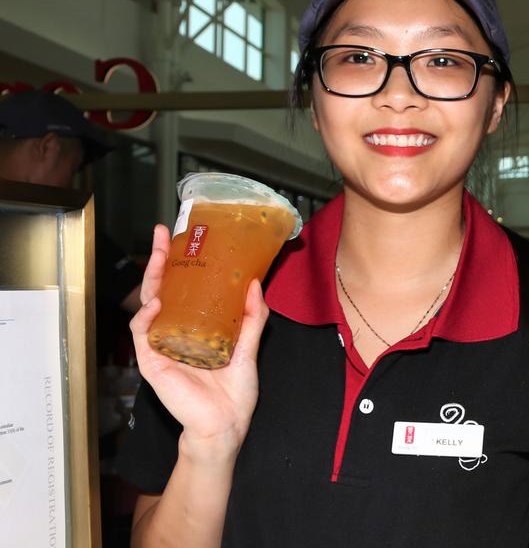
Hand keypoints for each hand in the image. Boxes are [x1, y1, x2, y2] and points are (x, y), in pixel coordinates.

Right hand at [129, 225, 268, 456]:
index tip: (181, 238)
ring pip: (148, 305)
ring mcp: (161, 345)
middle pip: (161, 290)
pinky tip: (157, 301)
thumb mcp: (248, 347)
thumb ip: (252, 318)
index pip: (182, 290)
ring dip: (151, 279)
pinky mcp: (152, 362)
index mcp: (194, 327)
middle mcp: (174, 332)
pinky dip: (147, 315)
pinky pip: (143, 333)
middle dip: (158, 260)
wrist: (226, 424)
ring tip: (158, 256)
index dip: (179, 265)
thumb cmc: (235, 392)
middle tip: (161, 234)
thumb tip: (255, 284)